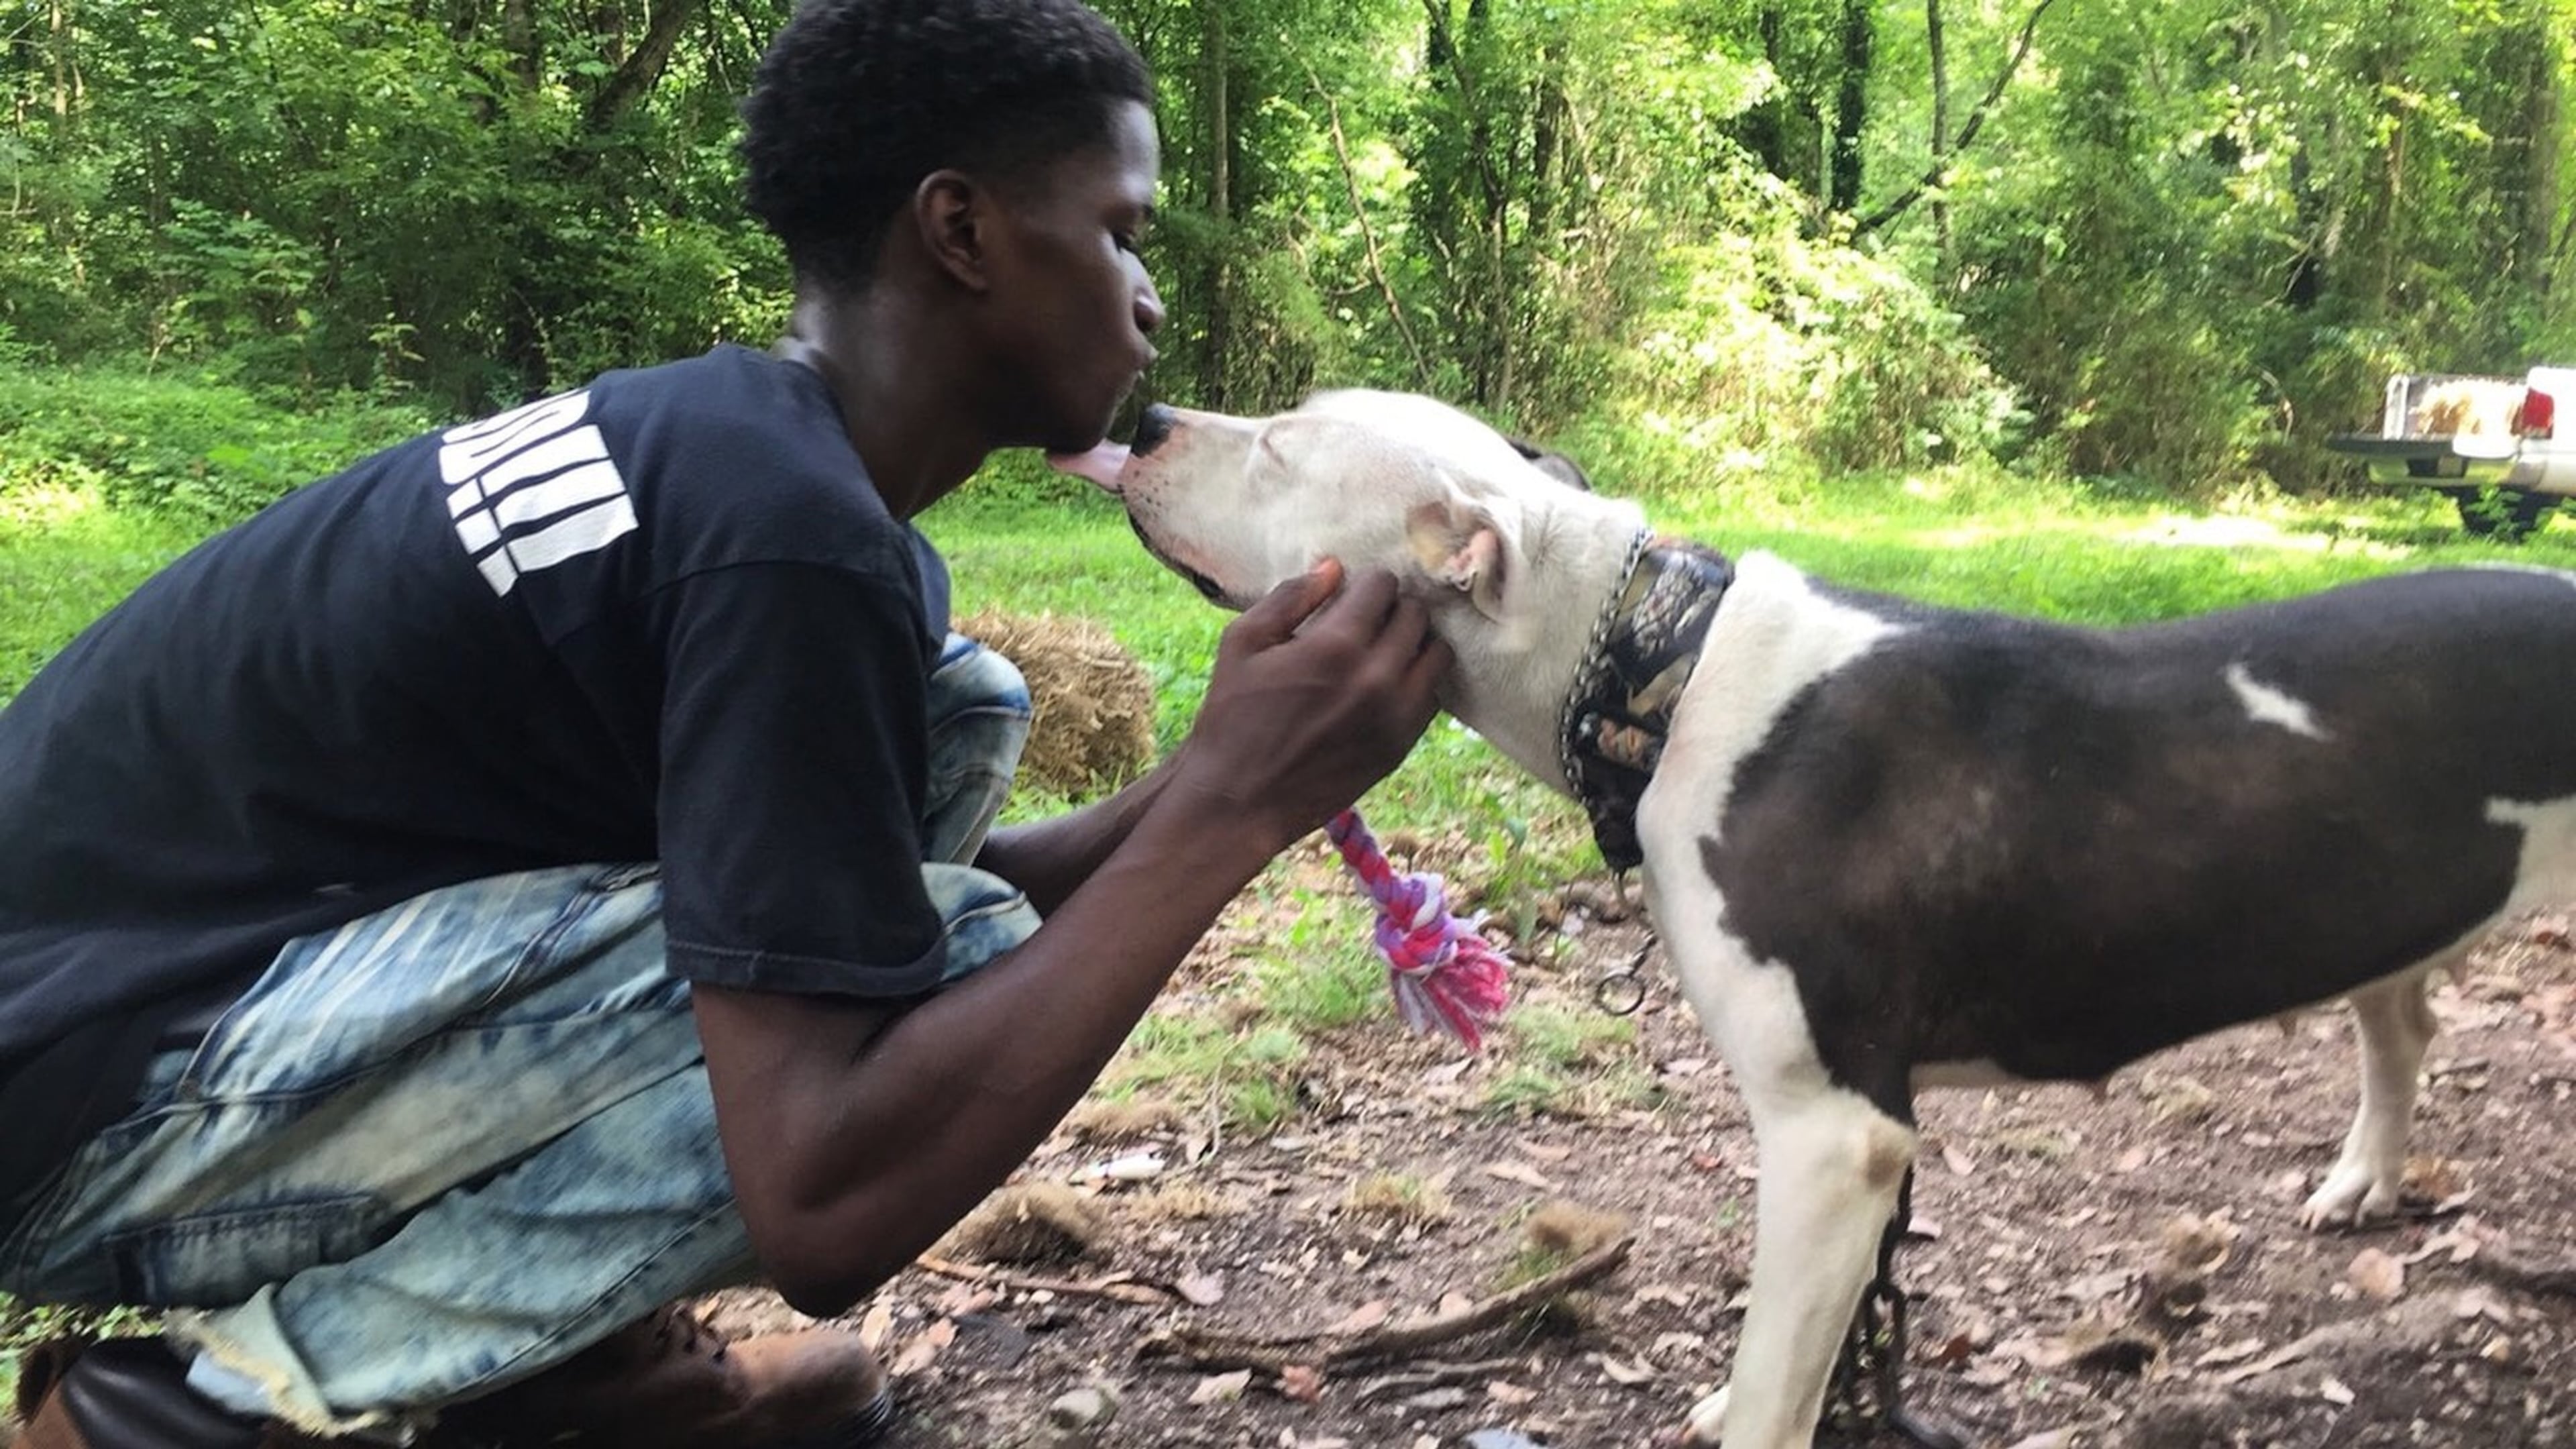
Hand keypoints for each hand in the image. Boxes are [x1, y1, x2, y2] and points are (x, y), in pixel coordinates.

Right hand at [1173, 561, 1449, 852]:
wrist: (1241, 800)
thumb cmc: (1232, 717)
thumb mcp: (1242, 643)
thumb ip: (1290, 597)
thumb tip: (1334, 568)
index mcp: (1336, 645)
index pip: (1383, 586)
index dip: (1366, 584)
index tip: (1351, 595)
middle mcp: (1378, 677)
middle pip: (1415, 616)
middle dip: (1392, 609)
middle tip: (1366, 620)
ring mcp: (1396, 714)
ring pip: (1436, 654)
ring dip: (1414, 643)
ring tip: (1384, 650)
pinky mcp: (1401, 745)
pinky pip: (1432, 696)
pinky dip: (1416, 682)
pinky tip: (1386, 685)